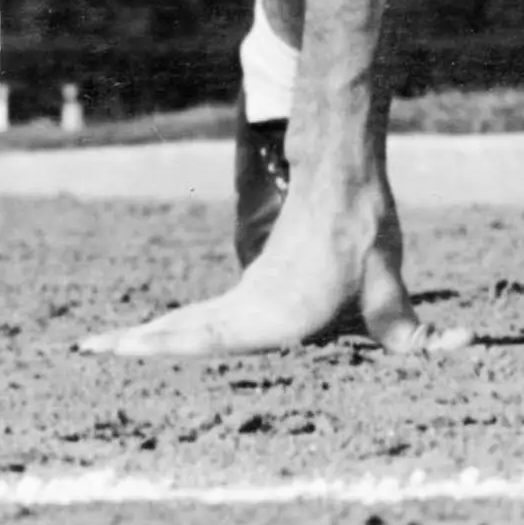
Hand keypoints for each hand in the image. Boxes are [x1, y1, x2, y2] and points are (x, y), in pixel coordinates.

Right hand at [79, 172, 471, 358]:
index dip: (162, 350)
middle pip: (183, 332)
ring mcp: (249, 295)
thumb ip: (398, 322)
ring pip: (190, 322)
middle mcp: (252, 307)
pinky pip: (205, 314)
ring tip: (104, 350)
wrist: (342, 173)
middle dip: (138, 346)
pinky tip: (166, 335)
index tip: (113, 350)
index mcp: (275, 315)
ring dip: (152, 338)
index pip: (207, 340)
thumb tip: (435, 349)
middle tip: (87, 351)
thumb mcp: (384, 280)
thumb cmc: (360, 226)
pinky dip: (176, 327)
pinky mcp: (255, 286)